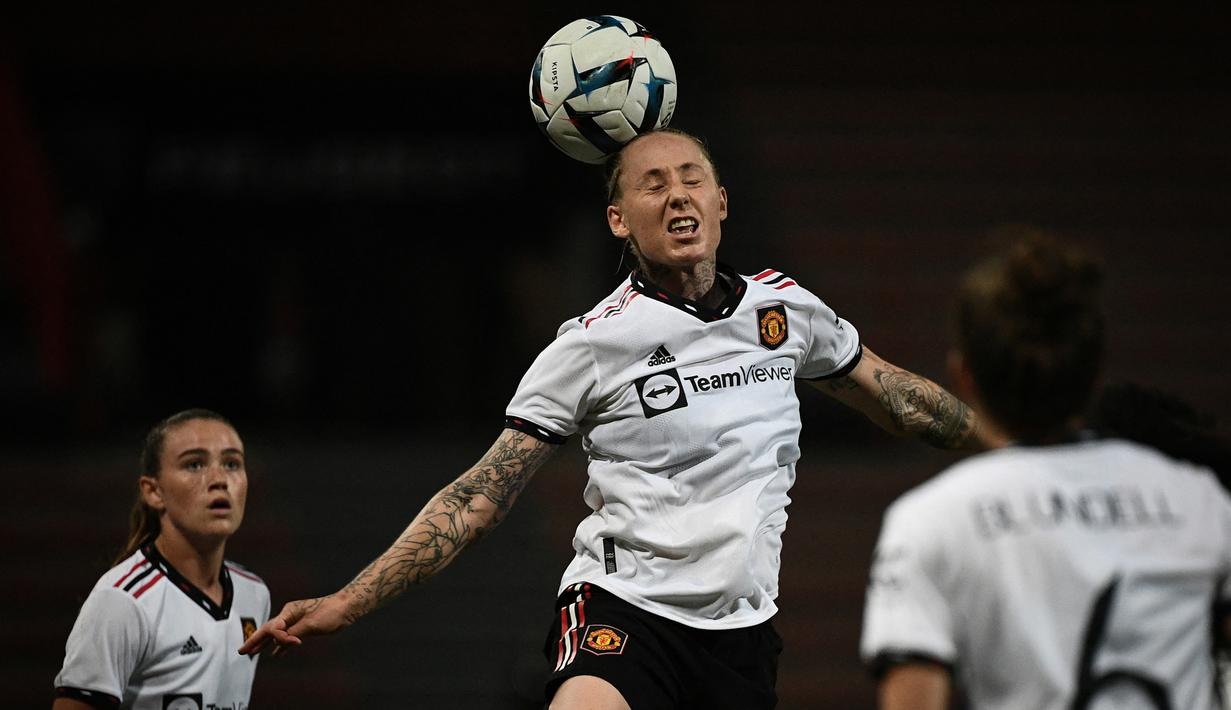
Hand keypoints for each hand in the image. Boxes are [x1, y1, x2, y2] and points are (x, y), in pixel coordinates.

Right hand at [238, 593, 354, 656]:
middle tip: (241, 651)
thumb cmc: (330, 612)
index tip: (296, 643)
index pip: (274, 627)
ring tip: (252, 653)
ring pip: (276, 635)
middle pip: (268, 630)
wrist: (346, 608)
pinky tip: (276, 655)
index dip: (279, 639)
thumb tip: (281, 641)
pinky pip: (288, 638)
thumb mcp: (311, 624)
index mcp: (289, 611)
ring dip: (264, 644)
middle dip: (255, 640)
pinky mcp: (304, 627)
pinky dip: (281, 646)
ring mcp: (296, 621)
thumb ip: (294, 633)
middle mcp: (290, 615)